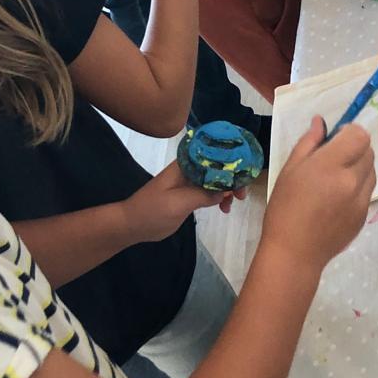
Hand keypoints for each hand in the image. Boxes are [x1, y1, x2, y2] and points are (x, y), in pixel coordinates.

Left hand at [123, 163, 238, 243]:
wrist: (133, 224)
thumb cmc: (151, 210)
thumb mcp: (177, 203)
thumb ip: (201, 195)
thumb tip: (224, 190)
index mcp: (184, 165)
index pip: (211, 154)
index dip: (229, 158)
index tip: (244, 170)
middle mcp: (189, 170)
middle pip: (217, 167)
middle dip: (232, 177)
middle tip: (242, 194)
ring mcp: (189, 183)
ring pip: (215, 180)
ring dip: (228, 189)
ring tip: (233, 204)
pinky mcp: (189, 196)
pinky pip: (210, 192)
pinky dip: (220, 198)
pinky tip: (224, 208)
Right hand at [261, 118, 375, 273]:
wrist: (295, 252)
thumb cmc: (284, 208)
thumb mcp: (290, 170)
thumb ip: (309, 143)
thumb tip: (321, 122)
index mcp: (330, 165)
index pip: (360, 135)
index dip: (350, 132)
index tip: (336, 139)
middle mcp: (351, 180)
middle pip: (369, 150)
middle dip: (355, 148)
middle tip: (334, 158)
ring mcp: (361, 200)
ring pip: (371, 170)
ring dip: (359, 166)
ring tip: (336, 178)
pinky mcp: (364, 215)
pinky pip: (368, 191)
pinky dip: (358, 186)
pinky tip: (338, 198)